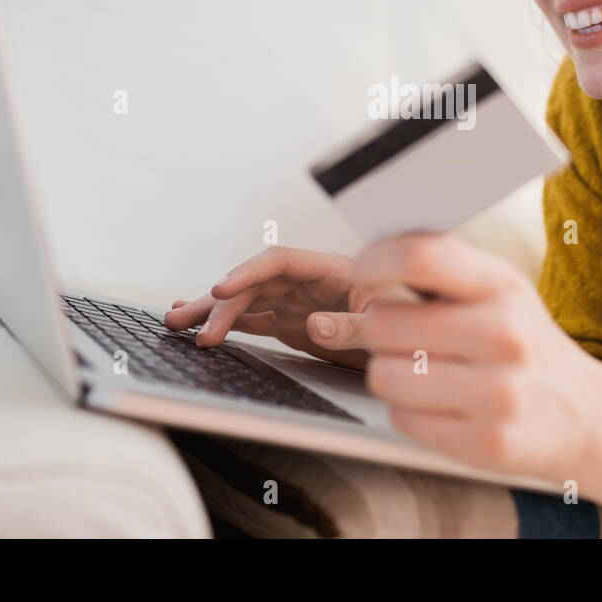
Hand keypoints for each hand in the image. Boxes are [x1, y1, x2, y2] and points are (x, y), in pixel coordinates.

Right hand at [164, 246, 415, 370]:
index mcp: (333, 269)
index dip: (250, 272)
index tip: (223, 288)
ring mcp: (298, 302)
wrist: (426, 340)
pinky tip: (199, 326)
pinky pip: (253, 320)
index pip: (281, 261)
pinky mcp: (293, 323)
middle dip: (220, 302)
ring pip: (247, 302)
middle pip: (256, 284)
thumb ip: (353, 324)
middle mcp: (309, 282)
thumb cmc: (416, 319)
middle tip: (191, 326)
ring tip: (175, 322)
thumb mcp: (390, 321)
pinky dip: (226, 323)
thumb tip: (314, 325)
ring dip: (211, 311)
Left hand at [309, 232, 601, 483]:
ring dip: (390, 375)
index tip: (363, 273)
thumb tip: (362, 263)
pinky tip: (441, 405)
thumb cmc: (523, 343)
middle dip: (378, 330)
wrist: (588, 415)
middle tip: (402, 337)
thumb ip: (435, 271)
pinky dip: (408, 412)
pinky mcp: (486, 443)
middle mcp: (505, 335)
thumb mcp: (496, 292)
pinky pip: (402, 419)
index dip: (375, 261)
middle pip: (385, 323)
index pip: (421, 257)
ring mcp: (498, 394)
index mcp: (502, 286)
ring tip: (423, 373)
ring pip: (384, 375)